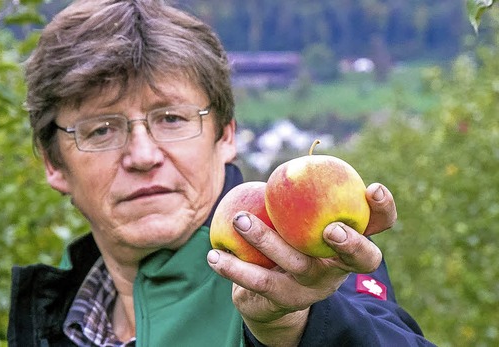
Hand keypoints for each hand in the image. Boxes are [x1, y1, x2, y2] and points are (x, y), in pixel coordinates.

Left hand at [206, 183, 396, 346]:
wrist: (270, 296)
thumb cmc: (288, 240)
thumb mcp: (301, 218)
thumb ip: (305, 196)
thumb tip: (300, 159)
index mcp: (350, 241)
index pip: (379, 225)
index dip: (384, 209)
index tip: (373, 188)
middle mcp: (339, 267)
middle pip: (359, 258)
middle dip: (350, 244)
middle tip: (330, 229)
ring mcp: (313, 286)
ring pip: (296, 264)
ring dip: (266, 240)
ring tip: (240, 219)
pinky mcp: (284, 298)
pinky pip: (257, 281)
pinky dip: (233, 267)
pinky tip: (213, 255)